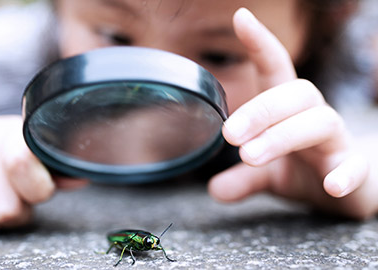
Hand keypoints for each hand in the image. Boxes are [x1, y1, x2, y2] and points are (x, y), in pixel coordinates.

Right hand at [0, 115, 87, 233]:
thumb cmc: (8, 152)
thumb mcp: (38, 156)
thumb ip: (59, 170)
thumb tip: (79, 177)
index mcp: (15, 131)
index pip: (20, 163)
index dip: (35, 189)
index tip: (40, 190)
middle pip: (3, 209)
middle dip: (15, 210)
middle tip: (14, 194)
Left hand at [208, 8, 375, 218]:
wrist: (353, 191)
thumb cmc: (309, 170)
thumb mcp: (270, 176)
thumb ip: (243, 180)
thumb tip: (214, 190)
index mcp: (289, 112)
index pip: (277, 70)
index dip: (261, 44)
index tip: (240, 17)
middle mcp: (314, 118)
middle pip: (296, 94)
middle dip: (260, 110)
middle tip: (229, 135)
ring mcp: (338, 142)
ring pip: (320, 122)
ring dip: (282, 136)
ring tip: (249, 157)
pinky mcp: (356, 169)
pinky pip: (356, 165)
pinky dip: (345, 173)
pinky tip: (329, 186)